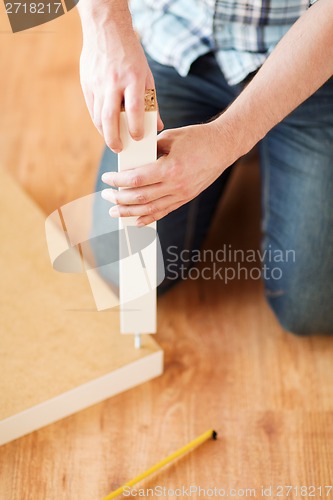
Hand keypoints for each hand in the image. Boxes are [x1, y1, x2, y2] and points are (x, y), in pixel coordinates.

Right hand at [79, 3, 162, 151]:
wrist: (106, 29)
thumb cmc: (131, 56)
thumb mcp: (147, 76)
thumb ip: (152, 102)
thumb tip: (157, 126)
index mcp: (133, 79)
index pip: (134, 109)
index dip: (136, 127)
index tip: (138, 138)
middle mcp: (114, 82)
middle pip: (110, 118)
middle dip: (113, 138)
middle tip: (119, 149)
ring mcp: (98, 83)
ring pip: (98, 116)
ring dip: (104, 132)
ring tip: (112, 141)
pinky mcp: (87, 83)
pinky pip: (92, 108)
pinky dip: (98, 121)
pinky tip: (105, 128)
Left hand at [101, 122, 235, 224]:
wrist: (223, 147)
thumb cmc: (197, 138)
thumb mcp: (170, 137)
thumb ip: (150, 150)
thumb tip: (131, 160)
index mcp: (170, 168)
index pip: (137, 179)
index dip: (118, 181)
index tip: (106, 179)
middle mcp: (176, 185)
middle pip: (140, 197)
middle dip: (119, 198)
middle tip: (106, 195)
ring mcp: (182, 194)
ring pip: (150, 209)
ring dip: (129, 212)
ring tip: (114, 211)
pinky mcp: (186, 198)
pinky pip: (164, 212)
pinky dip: (148, 217)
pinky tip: (136, 220)